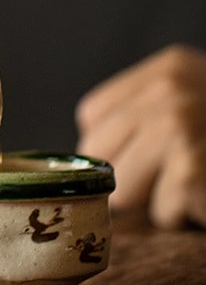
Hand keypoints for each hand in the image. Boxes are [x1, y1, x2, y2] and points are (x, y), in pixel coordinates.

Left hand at [76, 45, 205, 228]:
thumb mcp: (197, 100)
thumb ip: (148, 112)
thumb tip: (89, 157)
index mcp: (168, 69)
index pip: (93, 116)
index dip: (115, 145)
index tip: (149, 155)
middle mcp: (170, 91)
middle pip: (99, 152)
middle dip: (130, 175)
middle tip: (177, 174)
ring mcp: (180, 128)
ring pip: (124, 187)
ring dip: (160, 199)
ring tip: (198, 183)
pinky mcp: (193, 170)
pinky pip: (162, 210)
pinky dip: (187, 216)